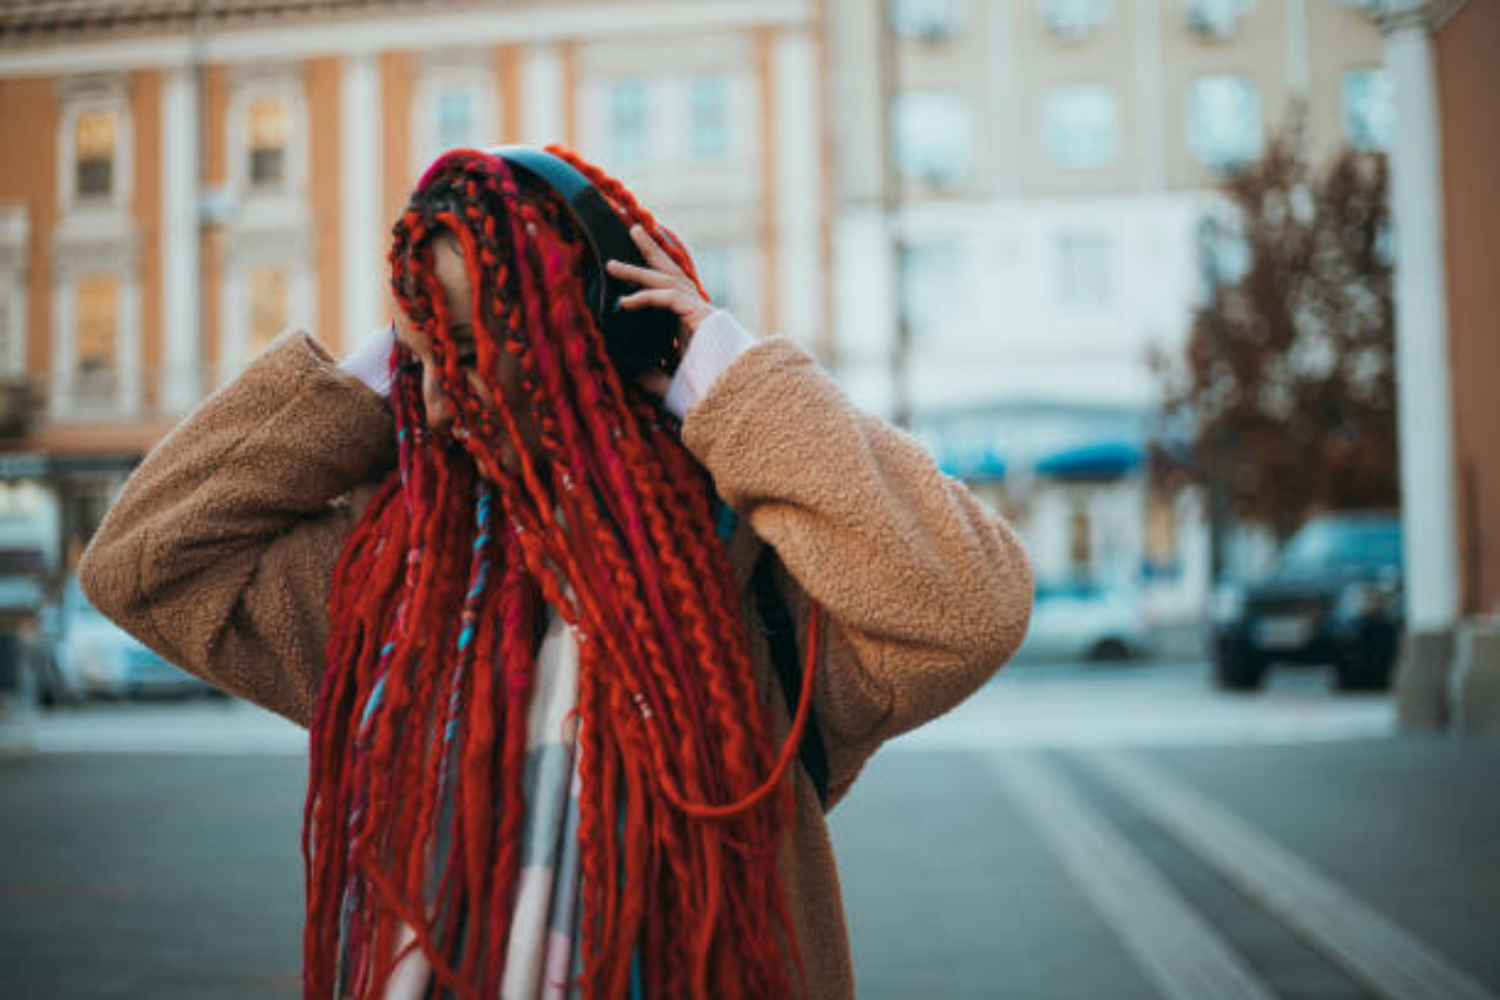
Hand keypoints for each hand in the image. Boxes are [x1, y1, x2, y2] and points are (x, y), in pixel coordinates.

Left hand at [606, 225, 714, 397]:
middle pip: (671, 273)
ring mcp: (701, 312)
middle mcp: (696, 312)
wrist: (733, 396)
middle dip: (651, 251)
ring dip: (640, 268)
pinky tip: (625, 302)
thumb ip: (650, 375)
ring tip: (614, 262)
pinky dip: (647, 297)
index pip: (669, 291)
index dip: (651, 278)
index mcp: (690, 323)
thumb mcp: (669, 383)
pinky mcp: (703, 317)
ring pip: (668, 280)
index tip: (630, 270)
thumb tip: (626, 366)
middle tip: (633, 230)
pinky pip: (670, 298)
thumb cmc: (707, 392)